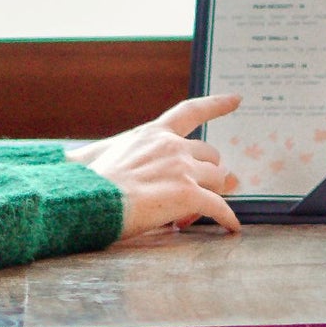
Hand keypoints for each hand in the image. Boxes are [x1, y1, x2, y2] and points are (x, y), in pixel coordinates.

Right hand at [71, 95, 242, 239]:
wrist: (89, 200)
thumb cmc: (89, 182)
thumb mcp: (104, 156)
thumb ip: (126, 158)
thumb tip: (114, 168)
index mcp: (152, 133)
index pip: (190, 112)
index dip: (216, 105)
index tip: (236, 99)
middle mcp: (172, 146)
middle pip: (210, 155)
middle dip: (211, 172)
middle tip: (205, 189)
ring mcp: (182, 170)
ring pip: (217, 180)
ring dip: (212, 196)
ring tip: (197, 214)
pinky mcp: (188, 195)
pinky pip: (218, 207)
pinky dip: (227, 218)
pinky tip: (231, 227)